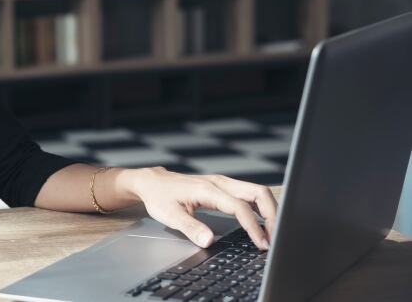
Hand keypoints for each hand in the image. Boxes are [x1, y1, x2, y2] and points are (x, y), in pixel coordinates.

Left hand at [127, 167, 276, 249]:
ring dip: (269, 211)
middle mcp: (219, 183)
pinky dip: (260, 208)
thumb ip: (190, 228)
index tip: (261, 244)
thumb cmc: (160, 197)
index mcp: (208, 189)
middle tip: (275, 238)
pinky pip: (249, 194)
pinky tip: (262, 223)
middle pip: (258, 193)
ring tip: (272, 233)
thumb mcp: (169, 215)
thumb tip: (208, 241)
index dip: (254, 227)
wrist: (152, 183)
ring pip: (257, 192)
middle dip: (272, 215)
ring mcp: (223, 183)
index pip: (240, 207)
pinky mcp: (223, 187)